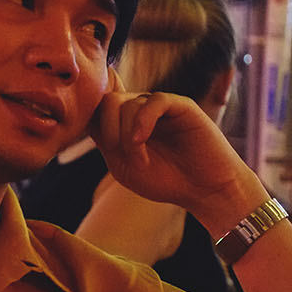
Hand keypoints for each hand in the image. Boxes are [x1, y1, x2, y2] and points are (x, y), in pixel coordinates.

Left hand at [88, 90, 265, 232]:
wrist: (205, 191)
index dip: (92, 123)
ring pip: (127, 103)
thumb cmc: (166, 181)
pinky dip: (141, 122)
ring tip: (141, 162)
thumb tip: (86, 114)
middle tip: (122, 157)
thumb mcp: (122, 165)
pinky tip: (141, 142)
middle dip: (109, 131)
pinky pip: (153, 101)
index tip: (103, 149)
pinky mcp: (182, 105)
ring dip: (127, 137)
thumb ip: (105, 140)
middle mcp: (142, 109)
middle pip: (108, 101)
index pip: (97, 107)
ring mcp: (161, 106)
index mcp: (126, 122)